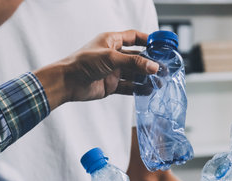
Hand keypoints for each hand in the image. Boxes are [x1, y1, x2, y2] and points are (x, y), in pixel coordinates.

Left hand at [35, 30, 158, 109]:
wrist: (67, 82)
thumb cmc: (84, 63)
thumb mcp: (111, 58)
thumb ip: (133, 62)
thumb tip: (153, 66)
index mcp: (111, 41)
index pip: (133, 37)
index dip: (147, 40)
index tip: (160, 46)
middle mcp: (113, 55)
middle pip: (137, 57)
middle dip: (150, 63)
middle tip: (164, 69)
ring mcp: (113, 71)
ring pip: (134, 74)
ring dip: (146, 78)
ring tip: (159, 83)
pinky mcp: (111, 85)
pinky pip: (128, 87)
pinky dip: (138, 89)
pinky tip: (148, 91)